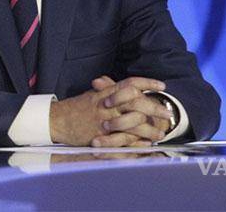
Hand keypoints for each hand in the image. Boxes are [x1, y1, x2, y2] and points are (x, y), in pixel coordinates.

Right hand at [49, 76, 166, 145]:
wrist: (57, 120)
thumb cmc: (75, 107)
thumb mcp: (92, 95)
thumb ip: (106, 90)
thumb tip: (116, 83)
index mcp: (106, 92)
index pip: (130, 83)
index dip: (147, 83)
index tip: (162, 86)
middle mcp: (107, 104)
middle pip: (136, 102)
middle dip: (154, 107)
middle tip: (167, 113)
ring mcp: (104, 119)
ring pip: (133, 122)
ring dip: (149, 129)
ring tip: (160, 133)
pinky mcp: (101, 135)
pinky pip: (123, 138)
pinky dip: (136, 141)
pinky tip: (145, 143)